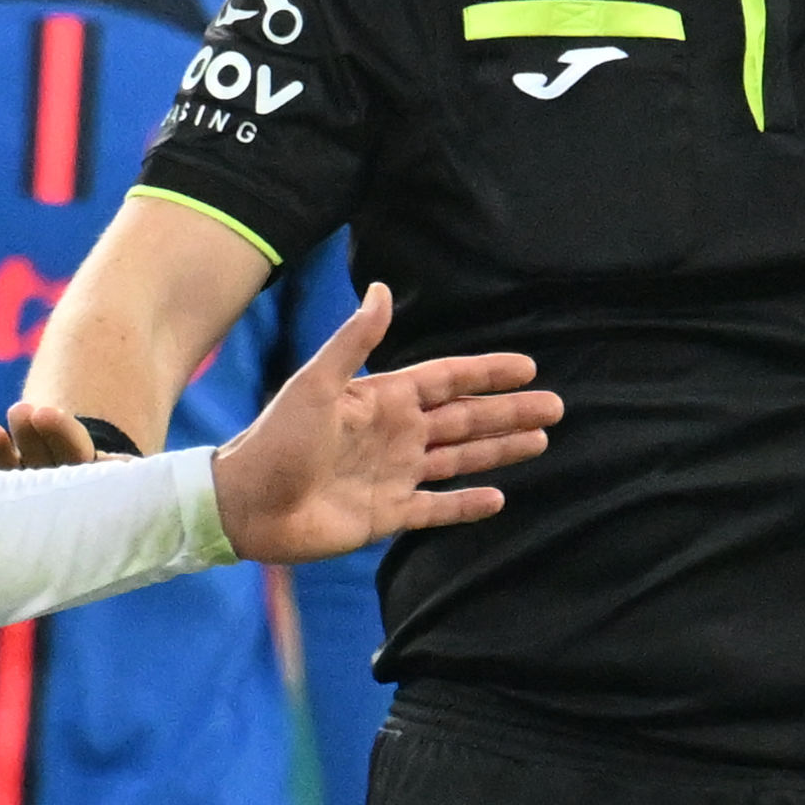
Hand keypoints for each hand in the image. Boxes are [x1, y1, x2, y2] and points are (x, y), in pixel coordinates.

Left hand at [176, 283, 558, 562]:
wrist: (248, 504)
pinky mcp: (386, 515)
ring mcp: (393, 475)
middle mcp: (395, 435)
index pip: (448, 380)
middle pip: (465, 419)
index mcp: (383, 400)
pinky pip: (436, 509)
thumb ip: (354, 341)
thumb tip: (382, 289)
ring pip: (459, 459)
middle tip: (557, 407)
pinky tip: (499, 498)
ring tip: (540, 441)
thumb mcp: (316, 383)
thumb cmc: (276, 440)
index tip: (528, 367)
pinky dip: (466, 505)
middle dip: (509, 412)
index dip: (486, 373)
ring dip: (499, 450)